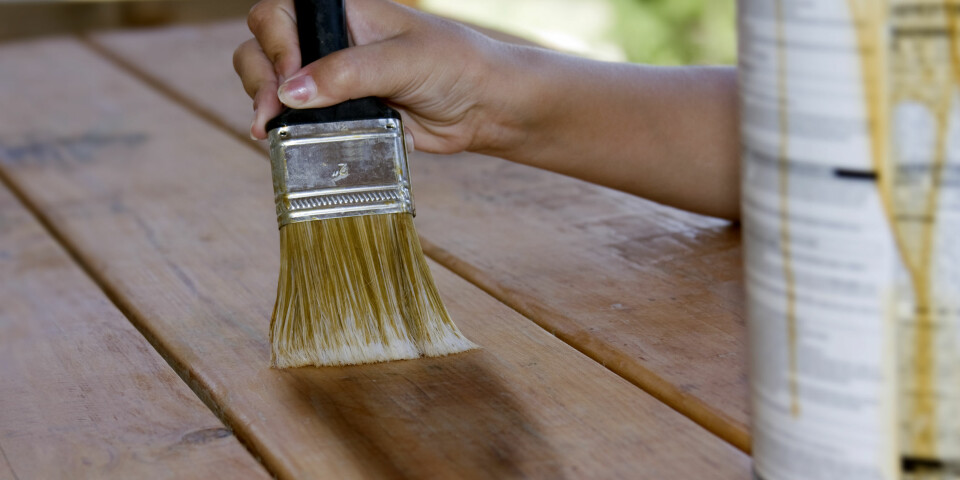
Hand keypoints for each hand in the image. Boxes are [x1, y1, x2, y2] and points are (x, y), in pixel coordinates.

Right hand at [234, 0, 521, 153]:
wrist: (483, 107)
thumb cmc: (455, 66)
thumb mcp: (403, 61)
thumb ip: (348, 73)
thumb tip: (292, 91)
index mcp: (342, 12)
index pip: (281, 14)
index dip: (275, 44)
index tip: (289, 77)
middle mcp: (330, 42)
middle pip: (263, 47)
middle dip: (260, 79)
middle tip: (272, 112)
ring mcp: (331, 79)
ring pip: (275, 85)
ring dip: (267, 107)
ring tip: (271, 131)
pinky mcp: (339, 114)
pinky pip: (299, 120)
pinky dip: (288, 131)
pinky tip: (284, 143)